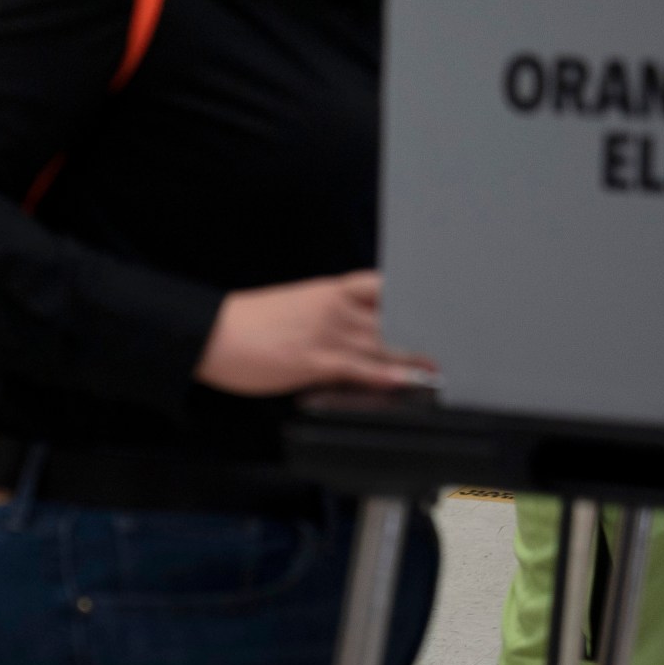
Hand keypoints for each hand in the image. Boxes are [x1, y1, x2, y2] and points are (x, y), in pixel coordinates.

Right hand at [196, 271, 433, 396]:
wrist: (209, 334)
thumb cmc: (245, 324)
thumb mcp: (293, 308)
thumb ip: (326, 316)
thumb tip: (352, 332)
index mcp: (327, 291)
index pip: (380, 286)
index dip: (411, 295)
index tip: (437, 304)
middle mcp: (333, 308)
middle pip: (391, 315)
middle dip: (422, 328)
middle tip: (454, 340)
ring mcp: (326, 334)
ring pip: (382, 342)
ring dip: (415, 354)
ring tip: (442, 366)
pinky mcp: (314, 362)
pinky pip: (360, 368)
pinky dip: (387, 373)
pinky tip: (409, 378)